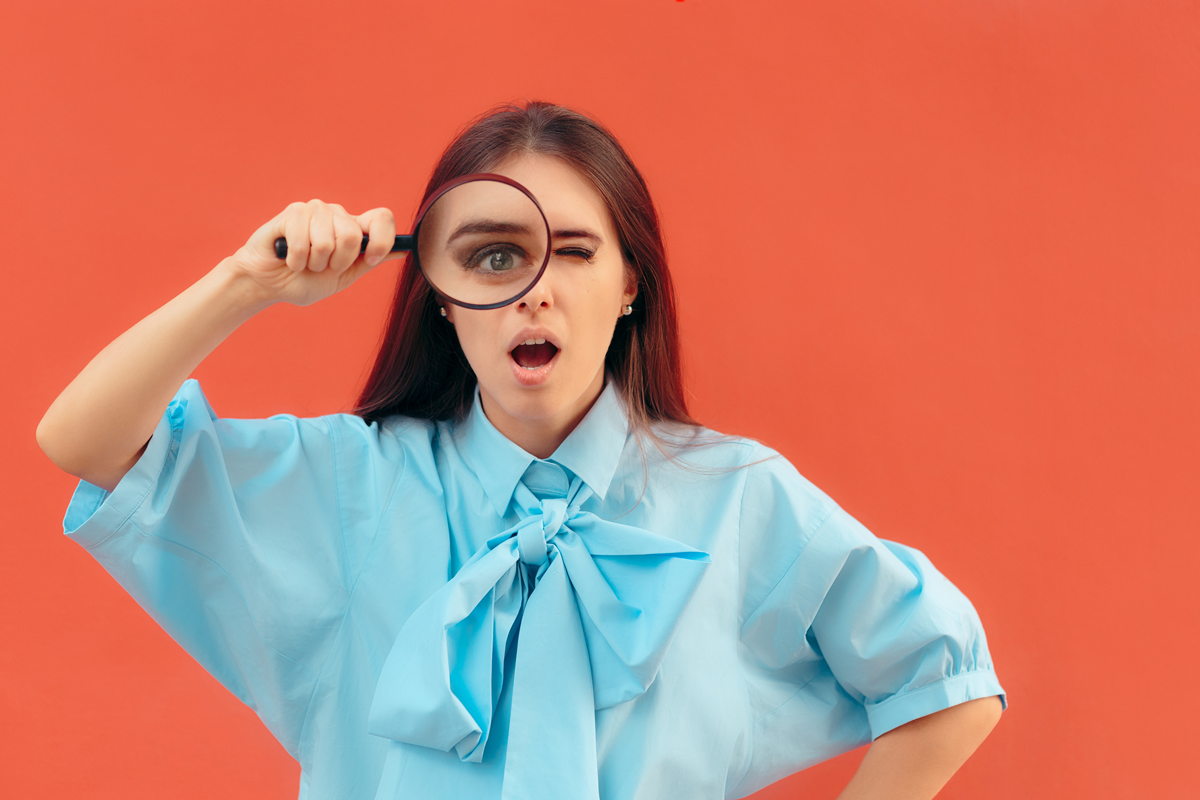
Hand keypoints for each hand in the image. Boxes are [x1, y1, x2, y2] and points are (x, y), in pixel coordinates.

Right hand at [226, 199, 402, 305]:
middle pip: (354, 234)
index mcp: (353, 229)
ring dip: (314, 262)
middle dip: (338, 261)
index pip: (382, 218)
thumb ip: (370, 260)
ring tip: (304, 263)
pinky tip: (290, 258)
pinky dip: (297, 259)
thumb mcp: (344, 276)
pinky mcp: (292, 213)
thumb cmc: (305, 280)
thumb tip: (404, 250)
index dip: (382, 240)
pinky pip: (302, 238)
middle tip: (323, 267)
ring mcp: (315, 210)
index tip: (372, 259)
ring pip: (328, 239)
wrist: (269, 284)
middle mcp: (337, 215)